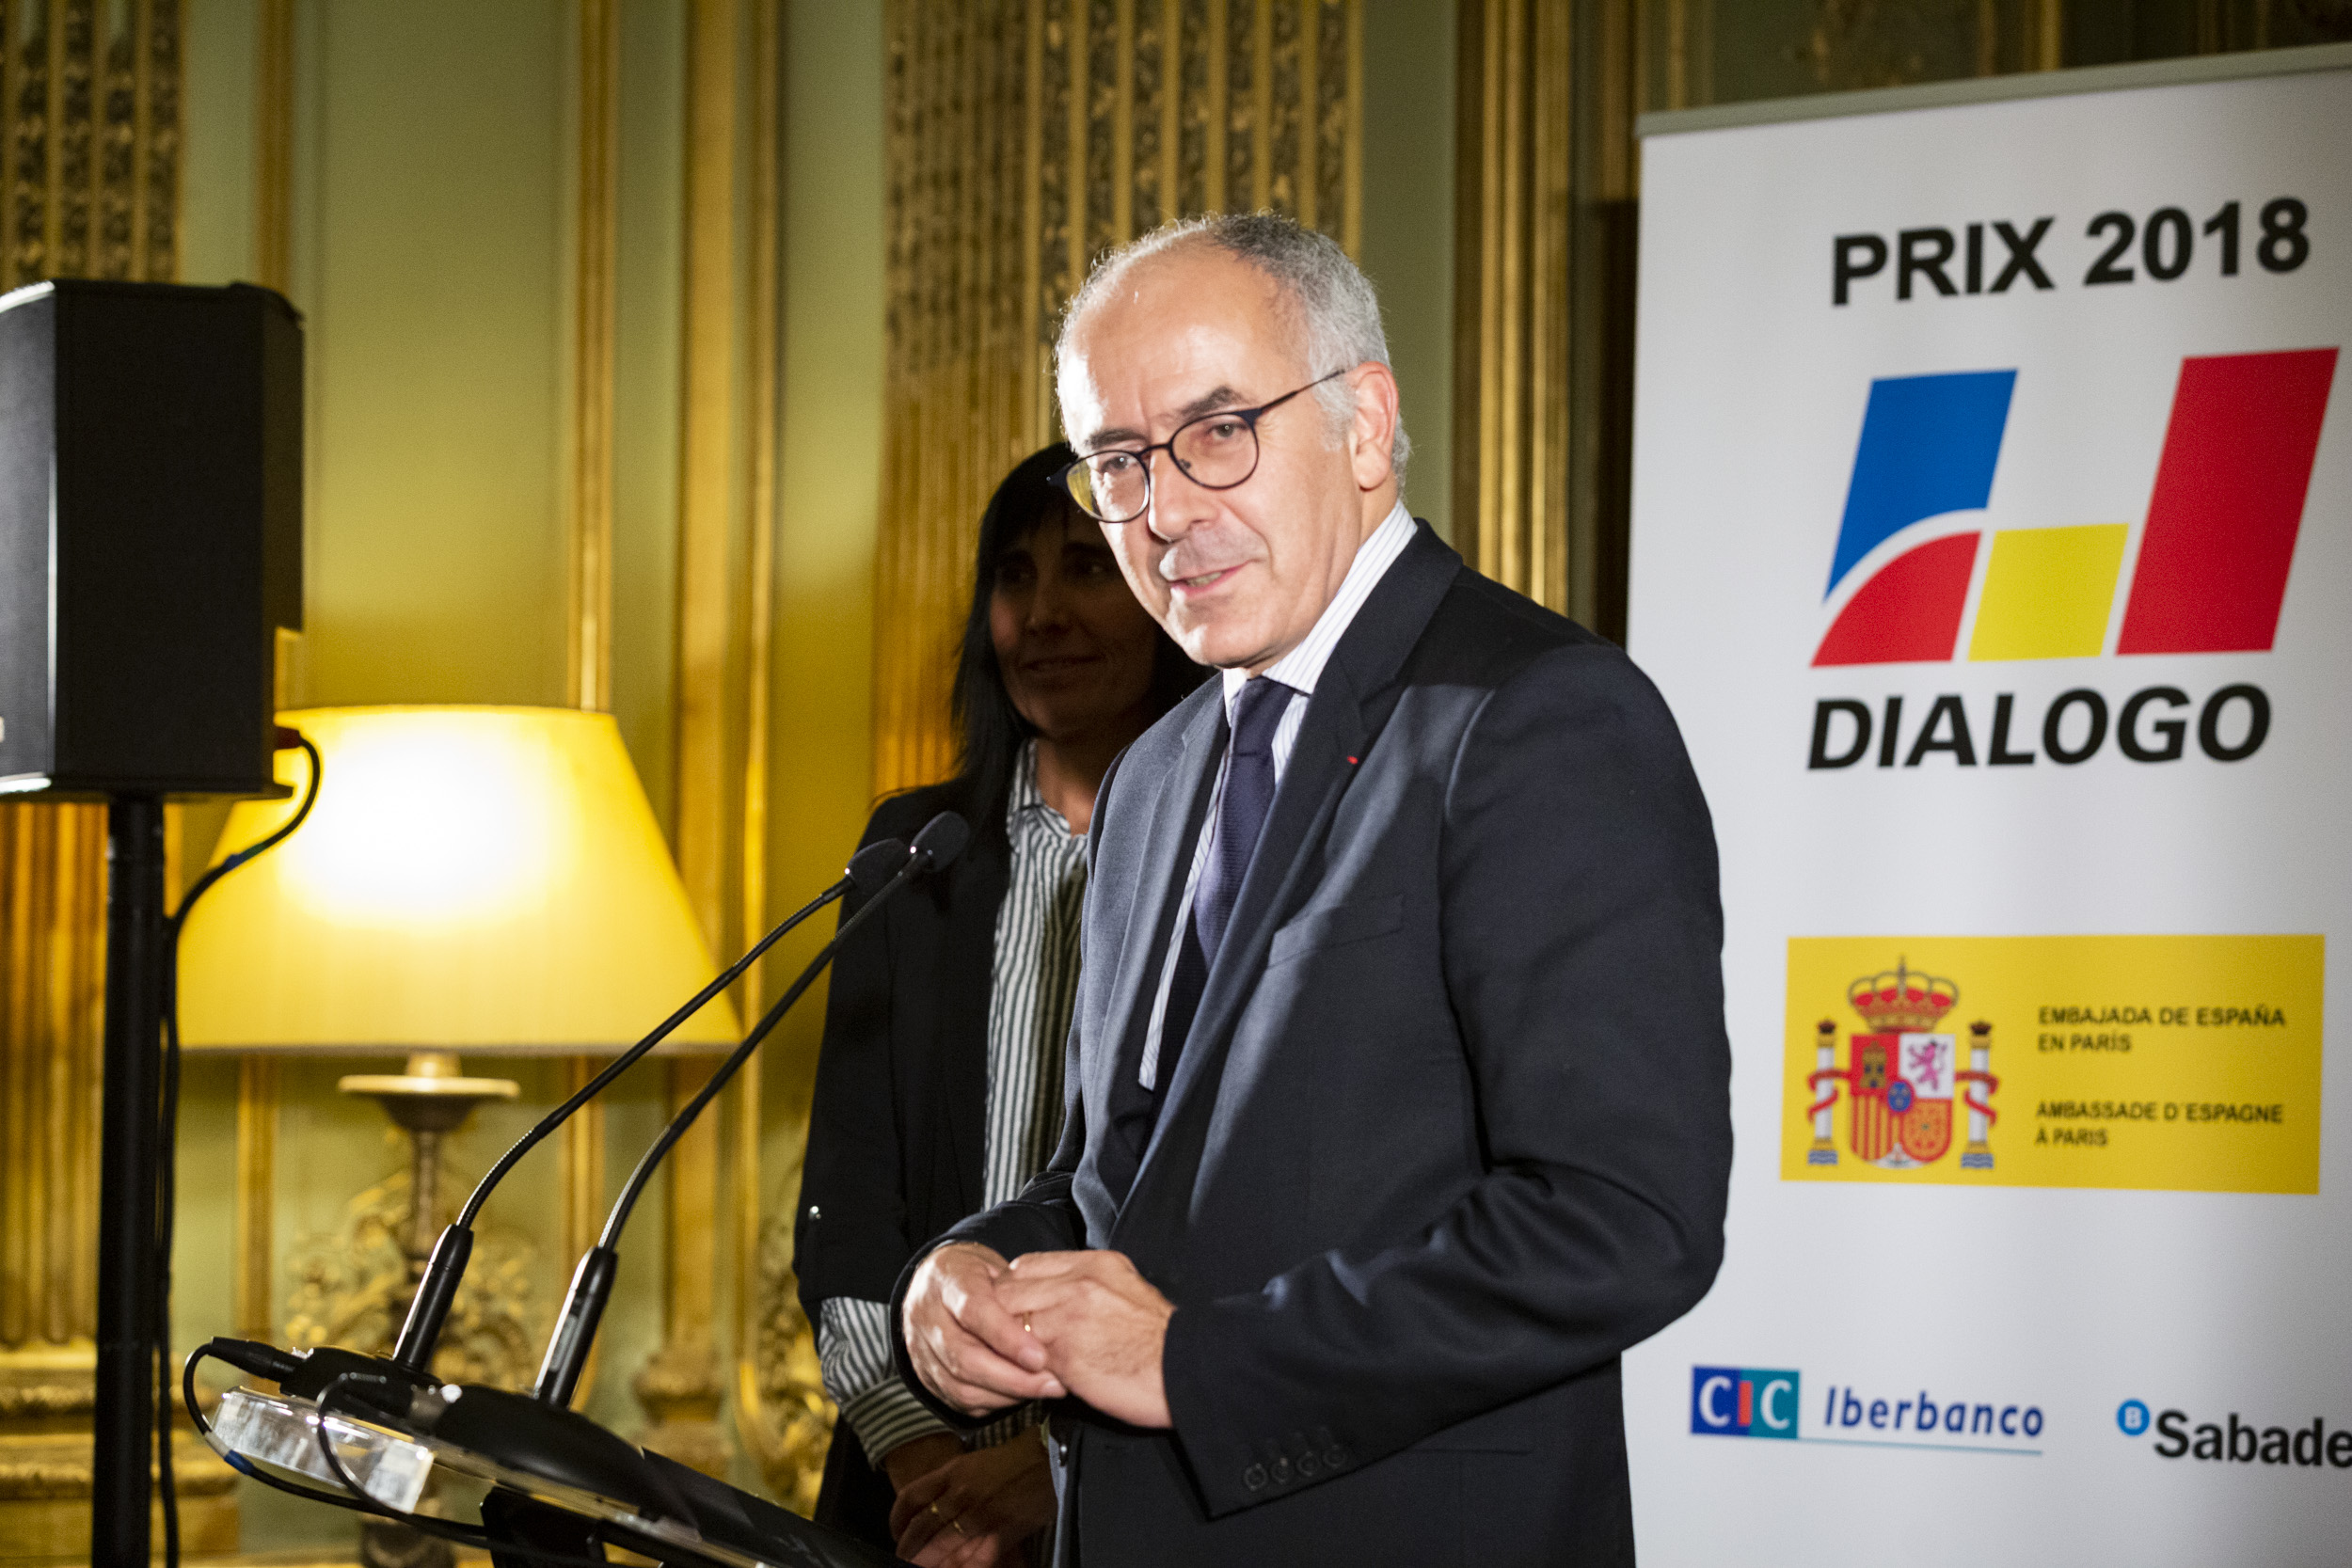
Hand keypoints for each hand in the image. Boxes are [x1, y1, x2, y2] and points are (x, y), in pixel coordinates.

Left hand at [889, 1431, 1056, 1566]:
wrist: (1047, 1459)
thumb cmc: (1009, 1460)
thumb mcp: (971, 1463)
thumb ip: (947, 1484)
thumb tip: (927, 1509)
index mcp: (952, 1472)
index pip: (910, 1499)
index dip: (896, 1521)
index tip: (895, 1533)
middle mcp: (961, 1494)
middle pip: (922, 1528)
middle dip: (908, 1550)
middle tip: (903, 1560)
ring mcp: (980, 1515)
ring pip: (942, 1547)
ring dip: (926, 1563)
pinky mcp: (1000, 1533)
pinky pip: (973, 1559)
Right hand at [903, 1243, 1065, 1415]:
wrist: (935, 1283)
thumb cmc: (976, 1275)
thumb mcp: (998, 1267)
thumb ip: (1019, 1293)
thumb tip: (1056, 1326)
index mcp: (947, 1280)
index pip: (973, 1310)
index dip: (1006, 1337)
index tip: (1039, 1357)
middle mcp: (926, 1316)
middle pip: (965, 1358)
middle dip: (1014, 1377)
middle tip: (1052, 1383)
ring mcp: (920, 1349)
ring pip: (961, 1385)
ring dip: (1007, 1394)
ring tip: (1043, 1390)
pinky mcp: (925, 1376)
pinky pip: (959, 1400)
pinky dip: (993, 1401)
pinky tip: (1019, 1394)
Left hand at [996, 1250, 1173, 1428]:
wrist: (1187, 1370)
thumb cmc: (1162, 1340)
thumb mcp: (1130, 1289)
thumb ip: (1093, 1286)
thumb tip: (1066, 1295)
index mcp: (1096, 1264)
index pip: (1027, 1264)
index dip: (1014, 1288)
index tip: (1017, 1308)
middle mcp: (1078, 1283)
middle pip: (1010, 1291)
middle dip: (1002, 1316)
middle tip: (1006, 1338)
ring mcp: (1068, 1318)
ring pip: (1010, 1325)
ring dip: (1009, 1345)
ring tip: (1018, 1361)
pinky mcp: (1065, 1356)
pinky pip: (1023, 1360)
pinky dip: (1021, 1370)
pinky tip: (1032, 1378)